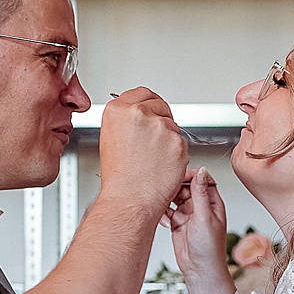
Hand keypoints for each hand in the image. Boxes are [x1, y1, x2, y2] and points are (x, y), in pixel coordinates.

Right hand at [100, 88, 187, 214]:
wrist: (130, 200)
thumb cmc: (119, 178)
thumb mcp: (111, 139)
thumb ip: (126, 122)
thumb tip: (138, 117)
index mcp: (118, 110)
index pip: (141, 93)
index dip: (148, 103)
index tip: (151, 110)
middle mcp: (139, 113)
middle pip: (160, 106)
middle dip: (160, 120)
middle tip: (153, 143)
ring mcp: (160, 126)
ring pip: (172, 126)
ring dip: (168, 139)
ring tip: (153, 160)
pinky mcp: (178, 141)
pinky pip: (181, 143)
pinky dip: (176, 153)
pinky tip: (162, 165)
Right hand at [161, 166, 234, 293]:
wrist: (200, 270)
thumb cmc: (209, 248)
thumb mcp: (205, 217)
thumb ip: (201, 193)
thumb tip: (202, 171)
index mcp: (212, 202)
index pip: (202, 179)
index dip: (191, 175)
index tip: (179, 175)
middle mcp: (200, 207)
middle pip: (186, 186)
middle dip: (175, 187)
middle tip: (167, 191)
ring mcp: (188, 215)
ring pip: (174, 198)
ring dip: (167, 200)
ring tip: (164, 205)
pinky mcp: (177, 223)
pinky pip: (167, 211)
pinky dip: (163, 213)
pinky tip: (164, 220)